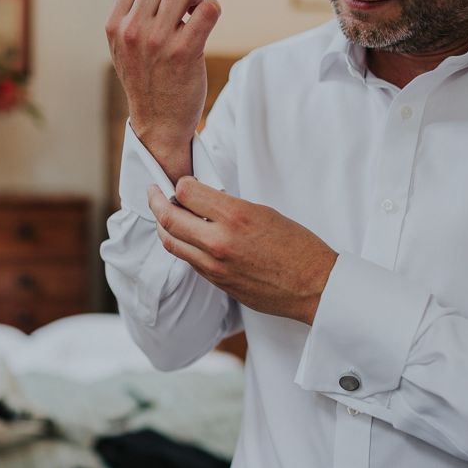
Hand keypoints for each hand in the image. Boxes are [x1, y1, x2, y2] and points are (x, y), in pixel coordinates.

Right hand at [105, 0, 221, 182]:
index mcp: (115, 25)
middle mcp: (133, 31)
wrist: (158, 124)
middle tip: (187, 6)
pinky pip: (208, 10)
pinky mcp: (185, 53)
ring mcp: (158, 42)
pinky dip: (213, 9)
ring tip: (196, 14)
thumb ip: (130, 13)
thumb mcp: (123, 47)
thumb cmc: (145, 81)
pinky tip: (207, 22)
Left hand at [148, 177, 338, 324]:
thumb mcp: (263, 213)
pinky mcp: (216, 282)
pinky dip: (181, 245)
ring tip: (163, 214)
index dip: (180, 183)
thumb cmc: (297, 246)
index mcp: (235, 216)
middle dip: (156, 201)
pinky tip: (186, 236)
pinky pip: (188, 260)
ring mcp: (215, 266)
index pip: (186, 191)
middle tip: (153, 192)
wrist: (314, 286)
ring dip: (163, 225)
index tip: (181, 182)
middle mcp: (219, 241)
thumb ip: (228, 206)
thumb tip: (202, 200)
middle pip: (168, 218)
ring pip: (171, 242)